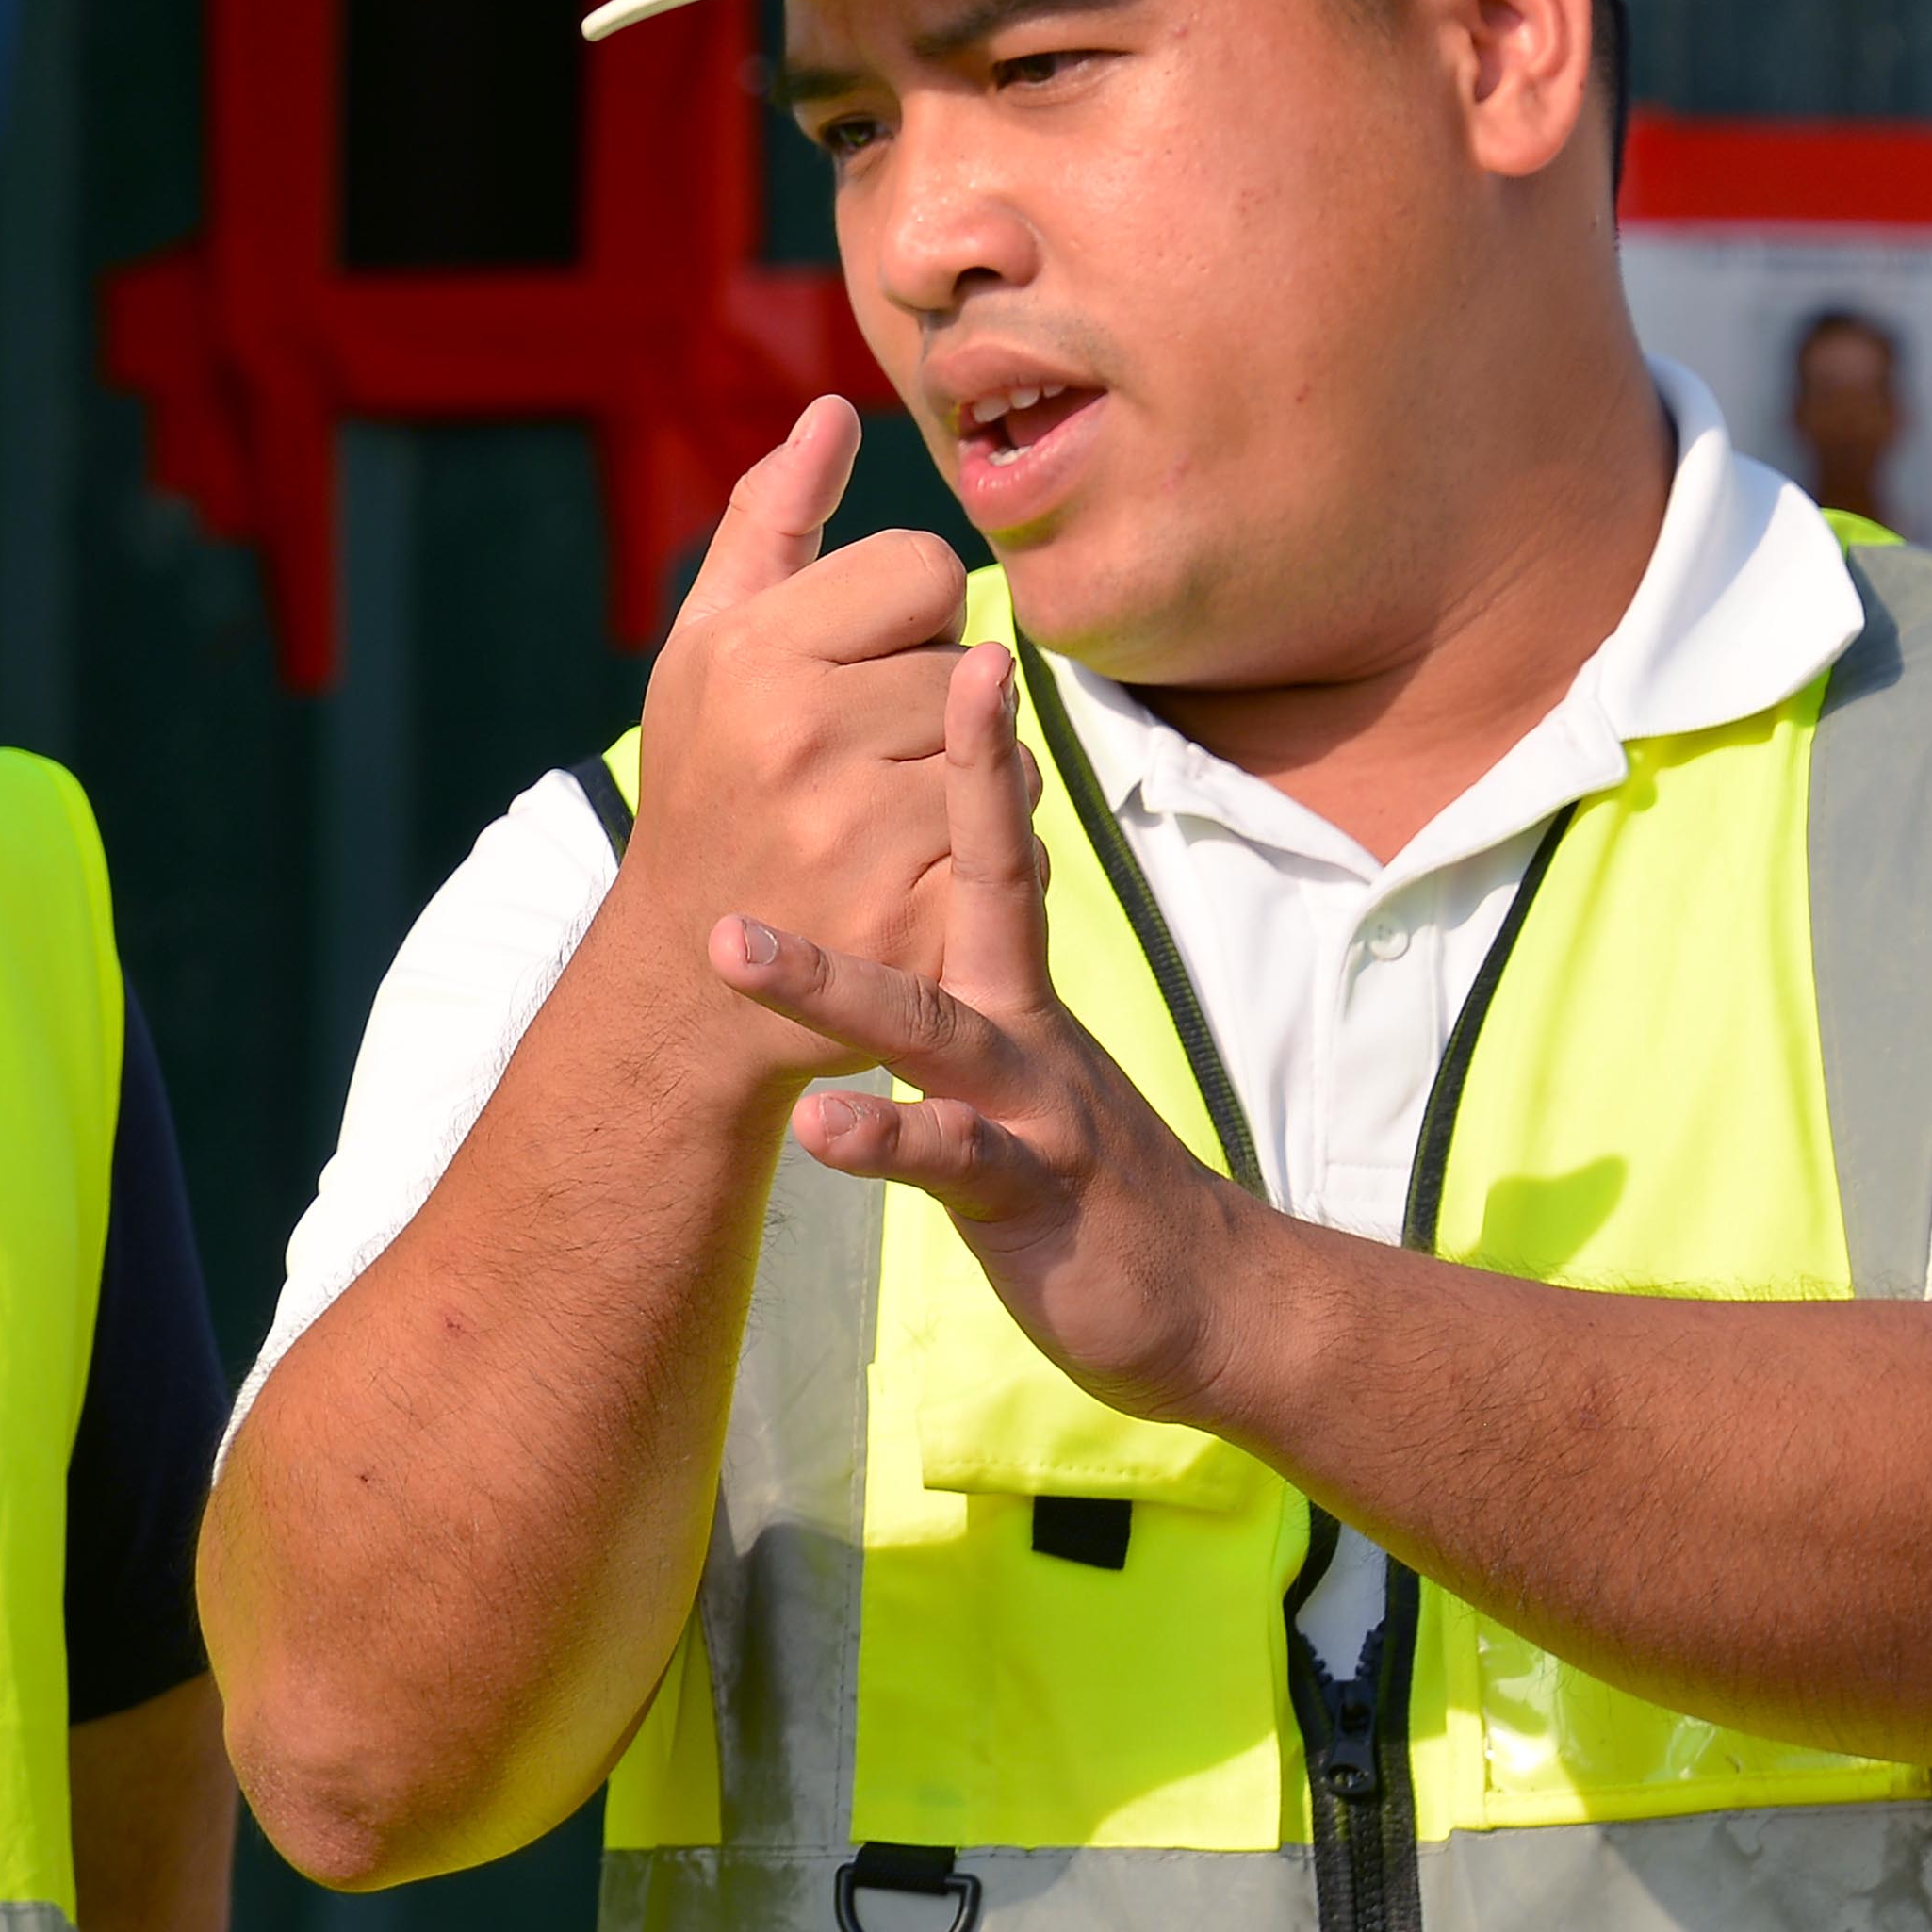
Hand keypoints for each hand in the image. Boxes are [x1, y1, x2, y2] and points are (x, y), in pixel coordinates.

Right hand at [601, 399, 989, 1095]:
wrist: (685, 985)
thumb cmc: (707, 788)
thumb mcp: (705, 651)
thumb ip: (770, 524)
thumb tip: (834, 412)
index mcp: (752, 654)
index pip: (925, 569)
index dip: (904, 620)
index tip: (844, 677)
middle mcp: (800, 738)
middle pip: (975, 666)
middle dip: (937, 712)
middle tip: (856, 771)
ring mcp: (862, 838)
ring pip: (1008, 761)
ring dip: (972, 791)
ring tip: (887, 828)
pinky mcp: (919, 930)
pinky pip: (1017, 852)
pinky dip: (985, 869)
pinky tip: (919, 887)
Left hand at [700, 640, 1279, 1420]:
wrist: (1201, 1298)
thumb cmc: (1078, 1159)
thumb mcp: (1019, 1045)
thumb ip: (974, 958)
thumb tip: (938, 870)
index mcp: (1015, 975)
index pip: (997, 836)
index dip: (983, 744)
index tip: (964, 633)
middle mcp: (1027, 1014)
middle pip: (995, 875)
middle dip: (967, 776)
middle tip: (906, 677)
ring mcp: (1030, 1100)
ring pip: (933, 1024)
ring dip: (830, 984)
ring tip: (730, 942)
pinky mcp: (1024, 1193)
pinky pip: (946, 1159)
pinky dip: (883, 1141)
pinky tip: (813, 1122)